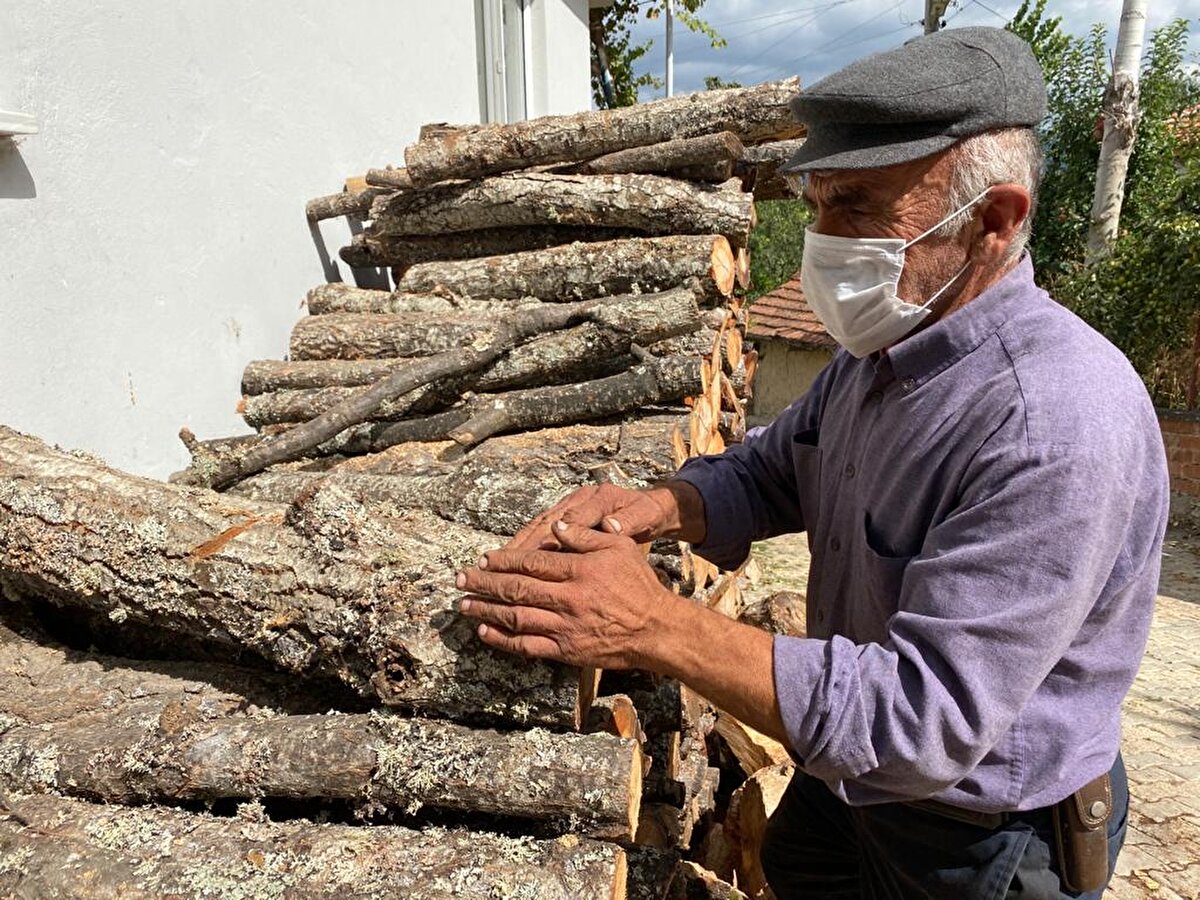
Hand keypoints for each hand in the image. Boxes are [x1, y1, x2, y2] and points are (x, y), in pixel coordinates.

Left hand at [456, 519, 682, 668]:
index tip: (483, 557)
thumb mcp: (618, 547)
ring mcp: (565, 627)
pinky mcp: (566, 651)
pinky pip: (527, 646)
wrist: (656, 629)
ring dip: (485, 610)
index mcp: (578, 571)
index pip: (531, 562)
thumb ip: (583, 536)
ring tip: (463, 605)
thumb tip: (554, 526)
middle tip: (459, 579)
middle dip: (483, 583)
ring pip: (515, 618)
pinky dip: (502, 640)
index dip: (503, 559)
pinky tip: (484, 632)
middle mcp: (567, 598)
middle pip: (515, 589)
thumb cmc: (639, 585)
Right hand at [504, 481, 705, 551]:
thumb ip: (630, 520)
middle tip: (501, 563)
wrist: (649, 507)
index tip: (536, 555)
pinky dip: (526, 547)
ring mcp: (569, 505)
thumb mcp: (644, 516)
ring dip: (518, 546)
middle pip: (545, 521)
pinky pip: (540, 531)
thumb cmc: (647, 514)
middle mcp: (578, 498)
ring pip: (538, 526)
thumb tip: (612, 525)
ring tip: (498, 565)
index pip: (571, 518)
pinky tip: (512, 564)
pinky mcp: (565, 516)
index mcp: (598, 497)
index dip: (552, 537)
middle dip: (523, 543)